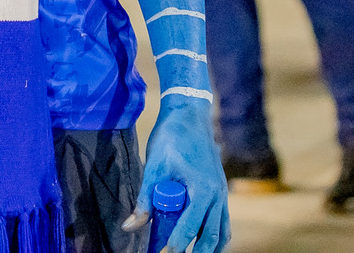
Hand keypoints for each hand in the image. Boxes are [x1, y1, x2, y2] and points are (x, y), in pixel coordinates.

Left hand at [126, 101, 228, 252]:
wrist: (190, 114)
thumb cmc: (171, 137)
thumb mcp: (154, 167)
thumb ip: (145, 199)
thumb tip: (130, 226)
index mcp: (202, 190)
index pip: (190, 229)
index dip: (175, 246)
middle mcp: (217, 194)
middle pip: (212, 237)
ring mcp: (222, 192)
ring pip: (221, 232)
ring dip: (209, 248)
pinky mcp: (220, 189)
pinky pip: (223, 220)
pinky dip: (215, 235)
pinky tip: (204, 243)